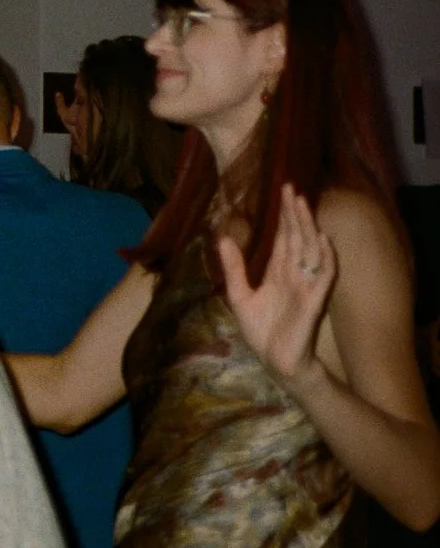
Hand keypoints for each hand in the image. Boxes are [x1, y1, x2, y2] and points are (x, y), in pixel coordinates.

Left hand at [222, 185, 338, 387]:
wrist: (275, 360)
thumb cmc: (261, 330)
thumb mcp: (239, 295)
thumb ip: (234, 268)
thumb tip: (223, 238)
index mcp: (277, 272)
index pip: (283, 238)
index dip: (283, 216)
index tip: (282, 191)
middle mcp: (294, 275)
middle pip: (297, 238)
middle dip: (295, 214)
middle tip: (291, 188)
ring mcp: (306, 286)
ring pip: (311, 251)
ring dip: (308, 228)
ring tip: (303, 205)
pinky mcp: (314, 301)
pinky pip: (324, 276)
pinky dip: (325, 258)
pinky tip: (322, 239)